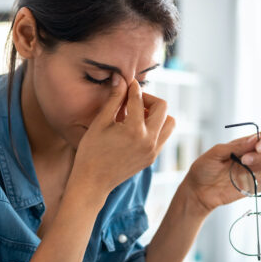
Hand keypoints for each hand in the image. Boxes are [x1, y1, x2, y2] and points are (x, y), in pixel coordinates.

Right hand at [70, 74, 175, 196]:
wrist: (93, 182)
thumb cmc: (91, 152)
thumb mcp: (100, 123)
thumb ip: (114, 100)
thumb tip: (121, 78)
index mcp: (134, 130)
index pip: (139, 99)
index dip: (132, 88)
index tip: (128, 83)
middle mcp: (149, 140)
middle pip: (162, 107)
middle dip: (148, 99)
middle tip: (133, 100)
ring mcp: (153, 151)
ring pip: (169, 122)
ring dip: (157, 114)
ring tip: (138, 115)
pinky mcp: (152, 158)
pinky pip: (163, 136)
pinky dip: (156, 127)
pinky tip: (137, 128)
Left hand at [182, 131, 260, 213]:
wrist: (198, 191)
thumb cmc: (204, 169)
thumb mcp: (215, 154)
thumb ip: (234, 147)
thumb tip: (254, 139)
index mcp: (243, 146)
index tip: (256, 147)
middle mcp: (253, 158)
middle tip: (245, 161)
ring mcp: (255, 172)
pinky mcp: (255, 188)